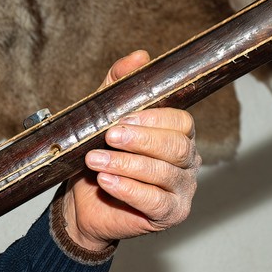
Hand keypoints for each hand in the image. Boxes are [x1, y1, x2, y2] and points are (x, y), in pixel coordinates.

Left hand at [63, 50, 199, 258]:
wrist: (84, 204)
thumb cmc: (99, 158)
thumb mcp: (104, 117)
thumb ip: (120, 86)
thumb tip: (140, 56)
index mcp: (178, 134)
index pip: (181, 121)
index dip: (153, 119)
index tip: (121, 118)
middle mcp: (187, 161)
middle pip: (176, 146)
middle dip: (140, 140)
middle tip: (109, 136)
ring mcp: (183, 189)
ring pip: (163, 174)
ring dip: (125, 164)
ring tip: (95, 161)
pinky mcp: (171, 214)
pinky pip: (155, 201)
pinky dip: (128, 189)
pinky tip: (106, 182)